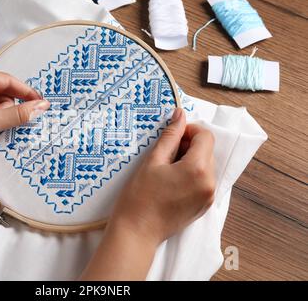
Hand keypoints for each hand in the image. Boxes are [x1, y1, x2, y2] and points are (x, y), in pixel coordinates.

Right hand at [81, 108, 215, 279]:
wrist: (137, 232)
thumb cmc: (139, 196)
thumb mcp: (153, 161)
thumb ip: (170, 136)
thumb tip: (180, 114)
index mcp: (198, 169)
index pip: (205, 136)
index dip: (189, 130)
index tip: (172, 135)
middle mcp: (210, 183)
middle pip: (207, 150)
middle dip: (189, 145)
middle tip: (166, 151)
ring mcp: (209, 196)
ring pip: (206, 165)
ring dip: (191, 159)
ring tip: (167, 167)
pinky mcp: (204, 206)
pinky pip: (204, 180)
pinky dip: (192, 174)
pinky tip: (171, 180)